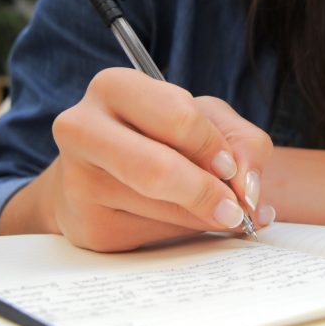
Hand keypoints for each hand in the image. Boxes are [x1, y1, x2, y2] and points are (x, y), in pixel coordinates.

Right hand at [0, 68, 275, 250]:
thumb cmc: (160, 137)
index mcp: (115, 88)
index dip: (213, 147)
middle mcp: (82, 130)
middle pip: (157, 170)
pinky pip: (151, 237)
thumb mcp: (207, 120)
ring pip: (159, 210)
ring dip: (202, 217)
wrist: (101, 173)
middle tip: (235, 208)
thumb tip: (247, 190)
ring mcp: (77, 182)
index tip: (230, 168)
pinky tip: (183, 220)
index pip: (177, 117)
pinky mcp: (87, 227)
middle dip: (207, 193)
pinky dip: (182, 234)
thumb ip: (241, 143)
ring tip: (216, 211)